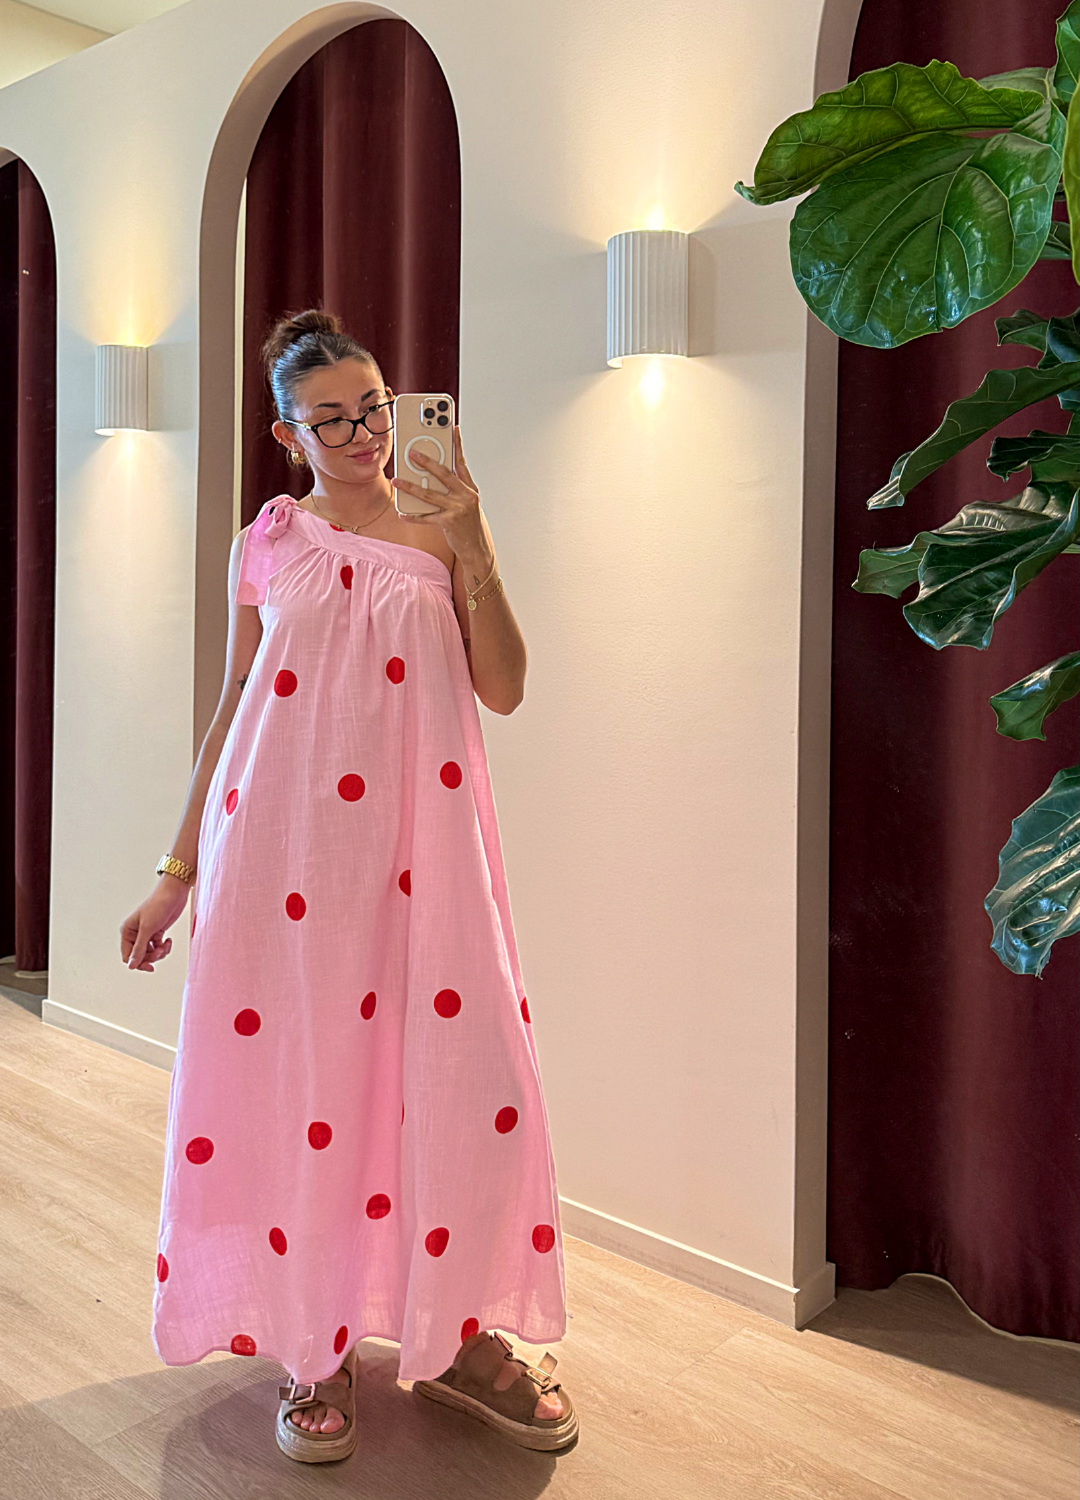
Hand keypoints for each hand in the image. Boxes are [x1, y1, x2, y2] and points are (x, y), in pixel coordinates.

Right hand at [119, 879, 189, 970]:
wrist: (174, 893)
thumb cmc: (158, 906)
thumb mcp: (147, 929)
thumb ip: (139, 949)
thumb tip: (131, 966)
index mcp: (127, 931)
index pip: (127, 956)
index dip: (138, 963)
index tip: (150, 966)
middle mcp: (135, 934)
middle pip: (139, 956)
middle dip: (151, 957)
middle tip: (160, 952)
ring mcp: (146, 934)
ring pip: (150, 953)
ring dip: (159, 953)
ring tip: (165, 946)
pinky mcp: (157, 933)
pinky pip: (158, 948)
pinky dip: (164, 947)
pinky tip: (168, 941)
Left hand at [390, 426, 488, 564]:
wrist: (476, 548)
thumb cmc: (468, 524)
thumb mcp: (466, 502)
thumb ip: (452, 489)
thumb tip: (430, 477)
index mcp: (469, 488)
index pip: (461, 462)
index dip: (457, 445)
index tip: (452, 429)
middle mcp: (466, 496)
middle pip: (443, 474)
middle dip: (426, 462)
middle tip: (411, 453)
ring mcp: (458, 509)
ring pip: (429, 494)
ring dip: (410, 487)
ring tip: (396, 480)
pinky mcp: (449, 522)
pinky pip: (426, 517)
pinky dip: (413, 516)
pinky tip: (402, 513)